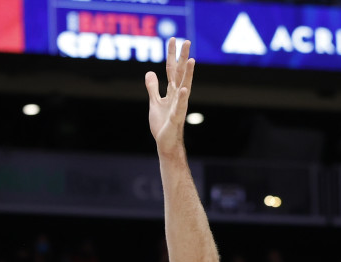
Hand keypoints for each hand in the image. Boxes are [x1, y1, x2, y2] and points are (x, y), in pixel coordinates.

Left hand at [145, 38, 193, 156]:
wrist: (166, 143)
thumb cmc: (162, 124)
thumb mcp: (154, 102)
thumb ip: (153, 88)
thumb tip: (150, 72)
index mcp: (172, 92)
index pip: (171, 69)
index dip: (171, 54)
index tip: (173, 39)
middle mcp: (178, 96)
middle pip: (180, 73)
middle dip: (182, 57)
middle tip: (187, 41)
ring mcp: (179, 105)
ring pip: (184, 86)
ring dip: (188, 74)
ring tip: (191, 60)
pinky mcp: (176, 117)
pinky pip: (180, 106)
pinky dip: (182, 98)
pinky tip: (184, 89)